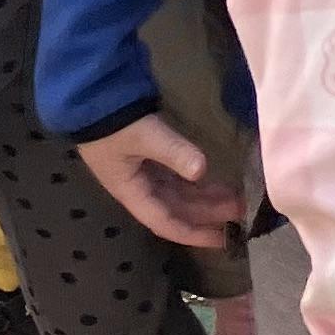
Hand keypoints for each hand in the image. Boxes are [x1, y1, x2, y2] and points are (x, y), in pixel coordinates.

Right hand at [77, 110, 241, 248]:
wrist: (93, 95)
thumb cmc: (114, 123)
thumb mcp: (144, 136)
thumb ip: (173, 152)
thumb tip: (202, 170)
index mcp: (132, 193)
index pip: (166, 223)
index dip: (194, 234)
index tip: (221, 239)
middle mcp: (140, 188)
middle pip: (178, 209)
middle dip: (208, 214)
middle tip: (241, 213)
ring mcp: (144, 173)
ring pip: (180, 193)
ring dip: (206, 198)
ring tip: (237, 198)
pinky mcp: (150, 156)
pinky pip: (177, 177)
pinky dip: (197, 182)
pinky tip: (216, 180)